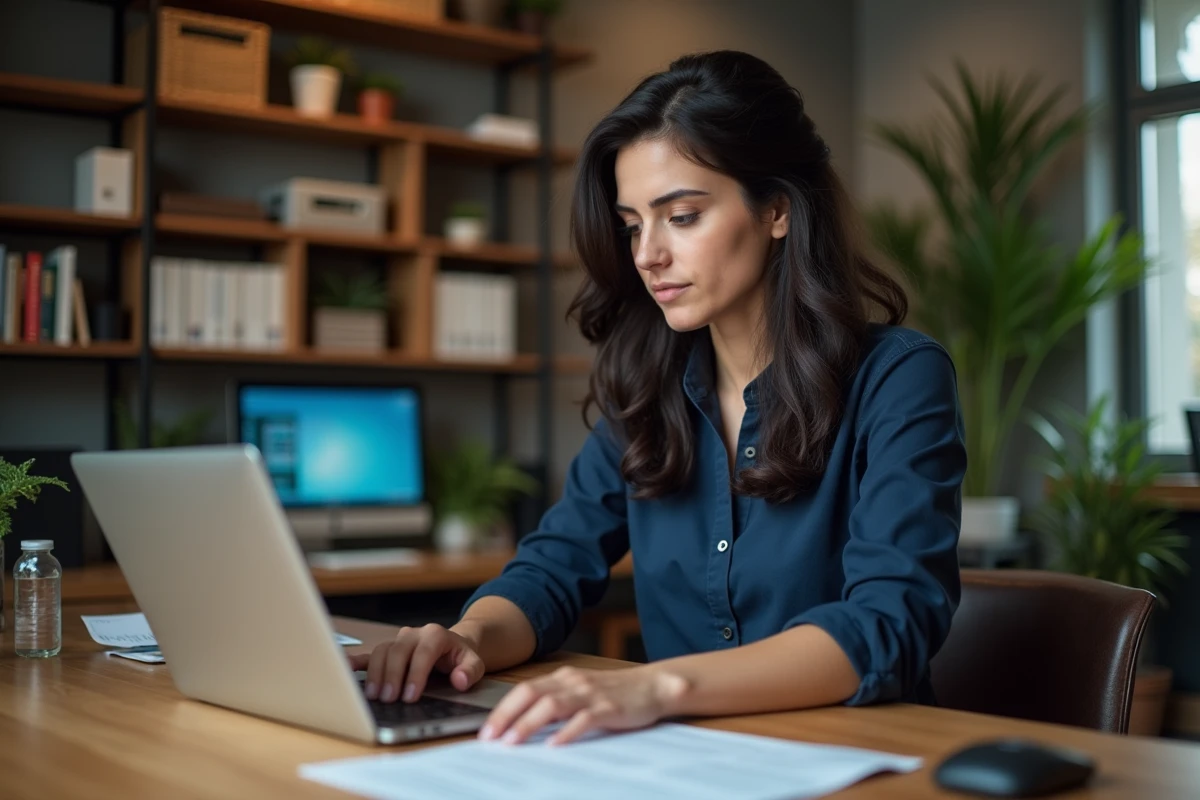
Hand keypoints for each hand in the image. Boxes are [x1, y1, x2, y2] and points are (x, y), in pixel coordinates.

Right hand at [348, 623, 484, 702]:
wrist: (454, 647)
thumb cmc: (461, 657)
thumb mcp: (474, 663)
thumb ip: (470, 671)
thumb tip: (459, 680)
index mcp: (435, 634)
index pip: (423, 652)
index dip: (416, 674)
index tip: (410, 696)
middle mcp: (414, 634)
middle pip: (398, 651)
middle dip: (392, 675)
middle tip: (389, 700)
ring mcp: (398, 641)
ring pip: (382, 651)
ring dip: (376, 674)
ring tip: (374, 697)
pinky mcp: (388, 650)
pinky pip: (369, 653)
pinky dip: (356, 661)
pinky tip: (344, 669)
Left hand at [479, 665, 687, 745]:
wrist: (653, 686)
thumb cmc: (613, 693)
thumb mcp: (580, 692)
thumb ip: (555, 703)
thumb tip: (521, 724)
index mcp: (562, 678)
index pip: (523, 690)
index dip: (502, 709)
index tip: (485, 731)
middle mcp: (572, 682)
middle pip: (531, 694)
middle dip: (506, 716)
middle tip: (489, 737)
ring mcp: (590, 694)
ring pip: (552, 705)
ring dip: (529, 723)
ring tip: (513, 741)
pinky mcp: (608, 708)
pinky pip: (584, 719)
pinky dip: (567, 731)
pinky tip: (555, 744)